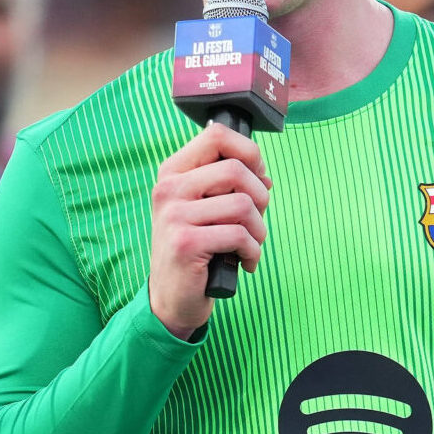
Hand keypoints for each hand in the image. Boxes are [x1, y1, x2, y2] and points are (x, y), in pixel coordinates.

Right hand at [148, 122, 269, 338]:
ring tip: (250, 245)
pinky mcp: (186, 244)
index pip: (216, 135)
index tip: (258, 177)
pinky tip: (246, 262)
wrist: (172, 298)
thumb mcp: (206, 209)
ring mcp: (174, 216)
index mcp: (173, 173)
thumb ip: (228, 186)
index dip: (249, 152)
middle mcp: (169, 189)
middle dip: (260, 197)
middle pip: (235, 169)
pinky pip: (239, 236)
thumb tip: (264, 176)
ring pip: (242, 205)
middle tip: (255, 221)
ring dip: (259, 230)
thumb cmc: (196, 249)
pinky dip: (253, 252)